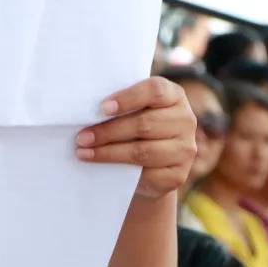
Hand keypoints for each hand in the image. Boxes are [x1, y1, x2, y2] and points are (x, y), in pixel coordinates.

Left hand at [75, 77, 197, 201]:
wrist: (149, 164)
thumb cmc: (134, 126)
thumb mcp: (132, 109)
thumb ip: (119, 105)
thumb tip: (85, 110)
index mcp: (174, 96)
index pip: (155, 90)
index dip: (128, 98)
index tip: (102, 108)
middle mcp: (185, 120)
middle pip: (144, 124)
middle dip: (108, 131)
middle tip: (82, 137)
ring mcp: (185, 149)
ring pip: (143, 151)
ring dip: (108, 153)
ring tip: (84, 152)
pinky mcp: (178, 175)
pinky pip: (147, 175)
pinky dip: (120, 170)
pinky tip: (101, 168)